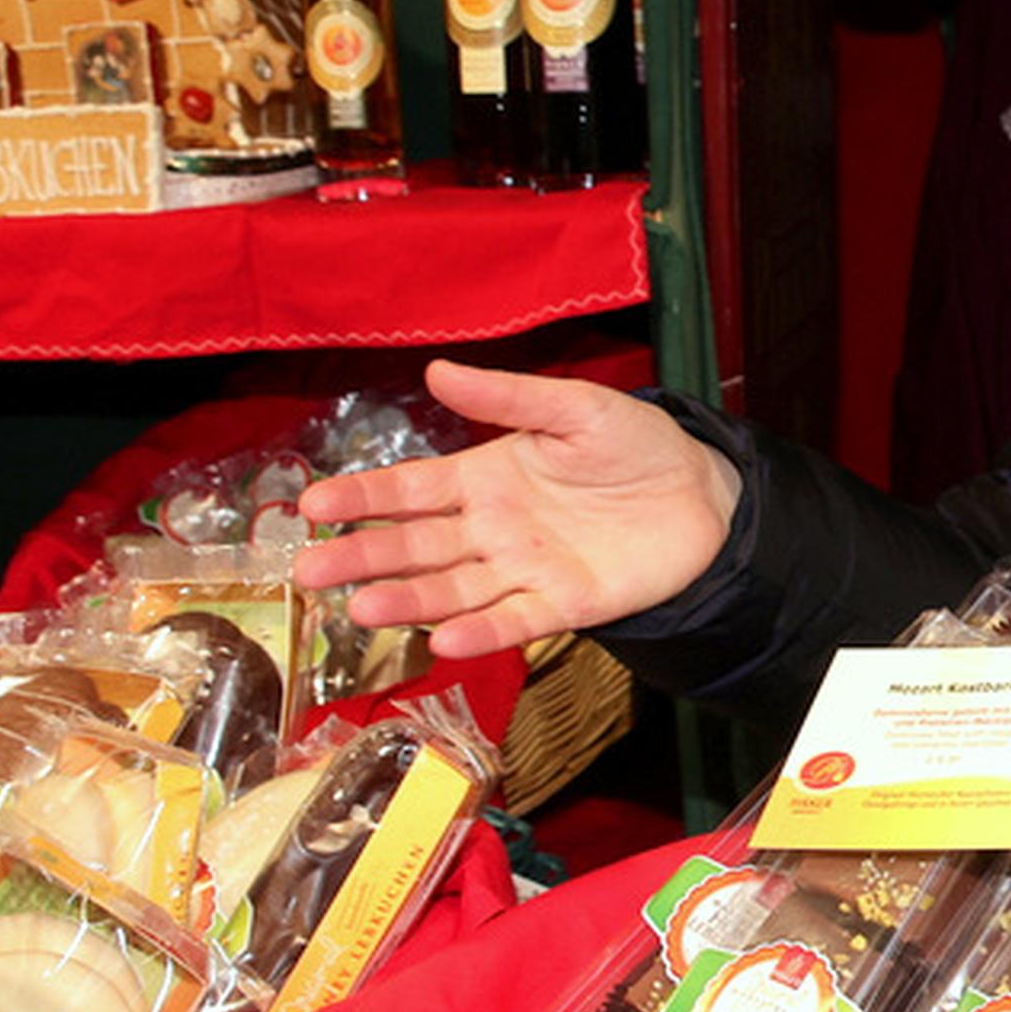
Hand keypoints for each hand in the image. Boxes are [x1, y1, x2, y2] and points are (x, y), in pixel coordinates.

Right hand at [291, 360, 743, 657]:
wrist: (701, 493)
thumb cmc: (634, 444)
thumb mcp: (574, 408)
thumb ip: (509, 396)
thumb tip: (438, 370)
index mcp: (484, 478)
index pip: (410, 491)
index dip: (362, 497)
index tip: (310, 504)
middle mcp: (491, 529)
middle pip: (415, 547)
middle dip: (363, 557)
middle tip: (309, 569)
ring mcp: (523, 571)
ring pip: (453, 589)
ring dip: (409, 600)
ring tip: (362, 607)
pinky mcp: (563, 605)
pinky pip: (514, 621)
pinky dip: (480, 632)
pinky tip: (443, 641)